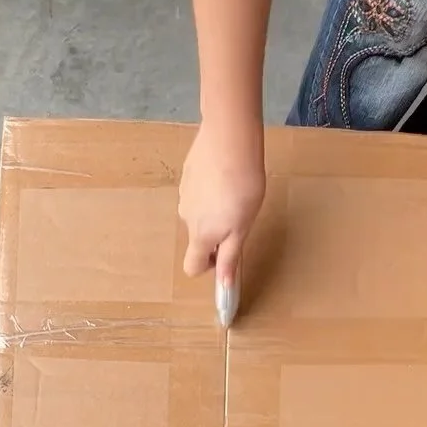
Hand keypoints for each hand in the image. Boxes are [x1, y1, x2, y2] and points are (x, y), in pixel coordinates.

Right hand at [179, 118, 265, 286]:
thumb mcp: (242, 228)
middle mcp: (186, 218)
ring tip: (234, 192)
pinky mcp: (187, 175)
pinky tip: (225, 176)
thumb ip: (229, 257)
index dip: (208, 267)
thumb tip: (223, 286)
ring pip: (197, 214)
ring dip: (213, 211)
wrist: (230, 140)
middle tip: (239, 217)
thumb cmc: (242, 187)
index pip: (192, 267)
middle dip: (215, 235)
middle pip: (197, 238)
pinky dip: (209, 192)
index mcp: (201, 235)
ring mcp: (184, 195)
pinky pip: (197, 193)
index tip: (225, 255)